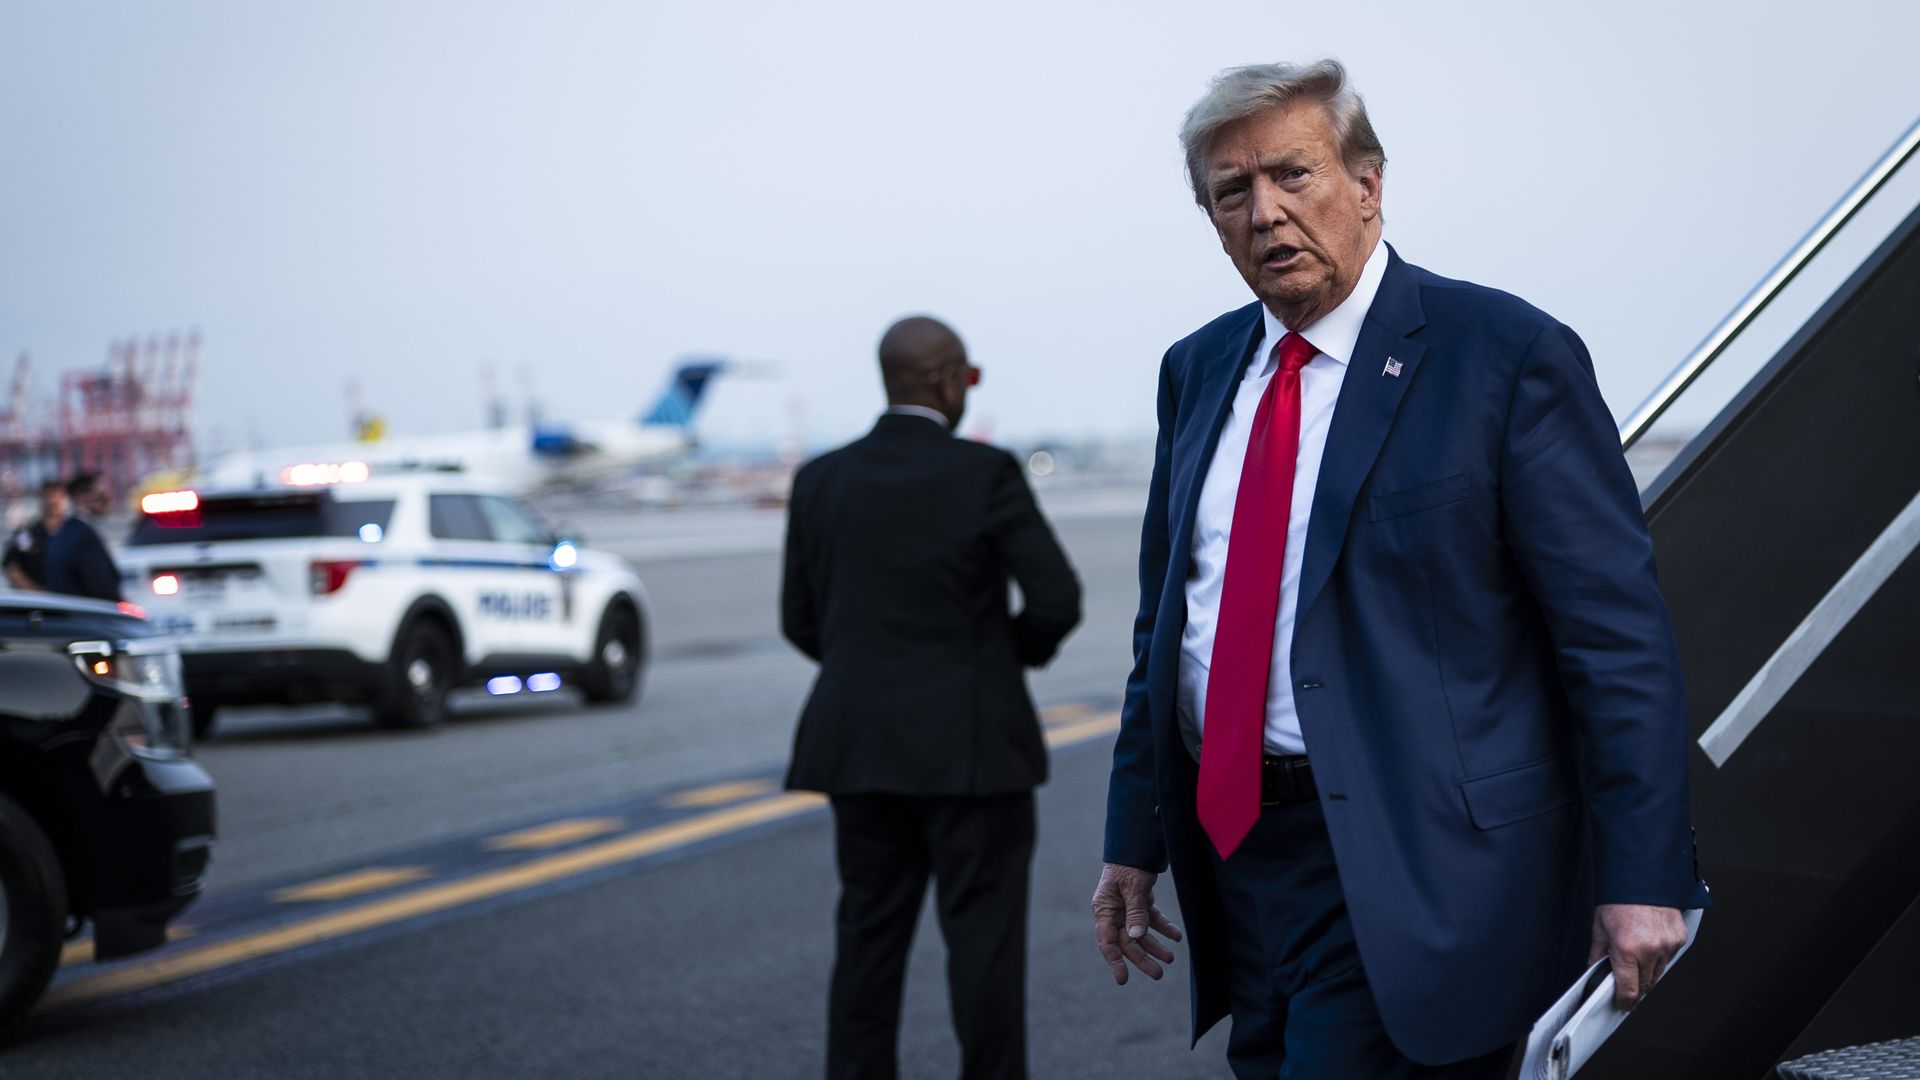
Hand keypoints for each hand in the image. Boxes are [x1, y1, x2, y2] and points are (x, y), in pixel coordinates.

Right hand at [1092, 862, 1182, 984]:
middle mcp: (1114, 913)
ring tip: (1171, 958)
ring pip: (1141, 934)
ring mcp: (1127, 909)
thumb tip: (1137, 937)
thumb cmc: (1128, 865)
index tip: (1123, 979)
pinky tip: (1176, 936)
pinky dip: (1164, 928)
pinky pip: (1152, 920)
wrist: (1137, 845)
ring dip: (1155, 946)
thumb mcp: (1132, 888)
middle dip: (1142, 959)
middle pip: (1127, 942)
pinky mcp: (1141, 903)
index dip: (1115, 961)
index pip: (1107, 942)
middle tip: (1158, 974)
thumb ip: (1135, 912)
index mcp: (1104, 910)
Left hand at [1588, 903, 1687, 1009]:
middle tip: (1626, 985)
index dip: (1624, 1001)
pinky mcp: (1679, 938)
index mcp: (1627, 949)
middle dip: (1634, 988)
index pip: (1628, 989)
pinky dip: (1660, 956)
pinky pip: (1669, 957)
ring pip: (1658, 972)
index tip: (1622, 1004)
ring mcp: (1667, 945)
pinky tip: (1649, 945)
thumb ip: (1598, 954)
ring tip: (1636, 960)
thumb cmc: (1619, 898)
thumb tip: (1594, 972)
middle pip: (1645, 984)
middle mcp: (1650, 950)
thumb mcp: (1600, 927)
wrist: (1641, 876)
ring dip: (1647, 973)